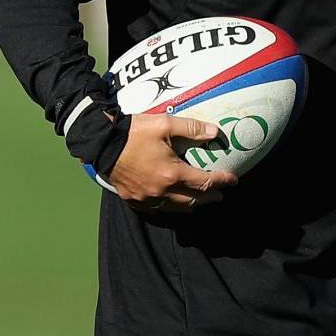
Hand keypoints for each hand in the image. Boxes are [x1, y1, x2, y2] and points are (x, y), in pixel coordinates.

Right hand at [108, 112, 238, 212]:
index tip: (233, 180)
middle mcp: (162, 191)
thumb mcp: (165, 125)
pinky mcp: (133, 200)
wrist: (102, 143)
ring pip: (176, 208)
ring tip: (200, 199)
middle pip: (193, 200)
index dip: (221, 181)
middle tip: (220, 194)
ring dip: (191, 204)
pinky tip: (172, 202)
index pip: (205, 182)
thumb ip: (192, 129)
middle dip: (210, 197)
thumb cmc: (134, 132)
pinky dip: (169, 207)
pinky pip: (157, 209)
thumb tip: (214, 132)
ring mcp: (146, 199)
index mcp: (172, 174)